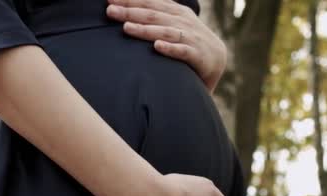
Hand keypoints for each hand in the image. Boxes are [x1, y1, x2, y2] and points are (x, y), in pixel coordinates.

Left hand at [106, 0, 226, 92]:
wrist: (216, 59)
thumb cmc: (188, 40)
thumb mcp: (174, 21)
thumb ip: (158, 12)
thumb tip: (135, 3)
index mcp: (176, 11)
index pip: (150, 2)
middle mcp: (182, 22)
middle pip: (153, 15)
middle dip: (131, 12)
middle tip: (110, 11)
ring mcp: (190, 38)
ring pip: (164, 31)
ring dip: (145, 30)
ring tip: (127, 28)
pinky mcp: (197, 55)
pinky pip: (182, 51)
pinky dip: (170, 48)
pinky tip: (157, 47)